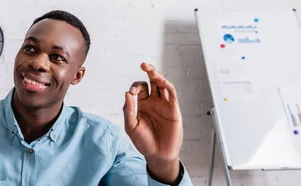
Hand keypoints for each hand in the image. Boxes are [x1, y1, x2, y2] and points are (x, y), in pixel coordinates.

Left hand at [122, 62, 182, 182]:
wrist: (158, 154)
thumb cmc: (143, 142)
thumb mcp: (131, 126)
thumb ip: (128, 110)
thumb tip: (127, 93)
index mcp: (141, 105)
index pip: (139, 89)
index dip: (135, 87)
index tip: (132, 94)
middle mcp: (153, 102)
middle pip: (151, 82)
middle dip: (148, 72)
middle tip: (143, 65)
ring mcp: (163, 104)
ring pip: (162, 85)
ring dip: (158, 75)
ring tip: (151, 69)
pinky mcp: (173, 109)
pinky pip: (171, 94)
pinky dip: (167, 86)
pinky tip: (161, 81)